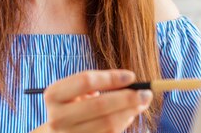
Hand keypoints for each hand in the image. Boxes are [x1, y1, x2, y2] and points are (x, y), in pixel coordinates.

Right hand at [36, 69, 152, 132]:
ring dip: (130, 112)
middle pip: (100, 105)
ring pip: (108, 124)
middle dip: (127, 98)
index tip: (132, 76)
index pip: (85, 81)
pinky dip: (123, 123)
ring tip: (140, 104)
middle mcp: (58, 117)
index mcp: (54, 95)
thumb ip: (99, 84)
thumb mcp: (77, 91)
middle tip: (146, 93)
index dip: (111, 78)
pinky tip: (128, 116)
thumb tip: (132, 82)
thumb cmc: (72, 105)